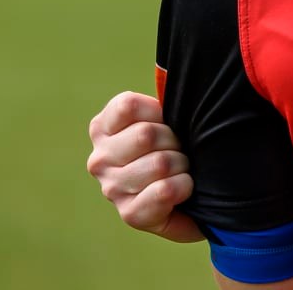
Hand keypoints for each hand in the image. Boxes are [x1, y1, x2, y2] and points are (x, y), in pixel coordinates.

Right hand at [87, 91, 202, 242]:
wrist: (193, 195)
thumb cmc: (177, 146)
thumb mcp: (166, 116)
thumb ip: (164, 100)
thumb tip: (179, 77)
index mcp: (102, 128)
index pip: (128, 106)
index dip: (159, 112)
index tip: (167, 122)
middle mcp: (99, 159)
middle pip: (146, 134)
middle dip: (175, 141)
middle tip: (179, 150)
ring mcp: (111, 189)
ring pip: (159, 162)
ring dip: (182, 165)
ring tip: (180, 170)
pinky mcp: (130, 215)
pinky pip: (164, 191)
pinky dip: (183, 186)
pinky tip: (183, 189)